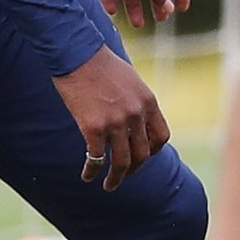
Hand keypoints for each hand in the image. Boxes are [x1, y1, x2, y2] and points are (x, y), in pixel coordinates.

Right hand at [55, 46, 170, 189]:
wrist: (78, 53)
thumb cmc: (101, 64)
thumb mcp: (130, 80)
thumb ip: (136, 102)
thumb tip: (135, 122)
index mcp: (148, 102)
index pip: (161, 137)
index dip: (153, 151)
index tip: (143, 156)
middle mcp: (136, 114)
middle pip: (143, 154)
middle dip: (135, 169)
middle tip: (125, 175)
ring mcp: (116, 122)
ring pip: (122, 162)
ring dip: (116, 179)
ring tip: (109, 186)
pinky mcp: (93, 127)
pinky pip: (96, 158)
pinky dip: (92, 171)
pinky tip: (86, 175)